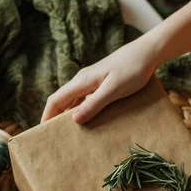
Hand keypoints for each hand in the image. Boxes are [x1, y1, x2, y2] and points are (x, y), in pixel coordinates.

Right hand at [41, 37, 158, 124]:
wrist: (147, 53)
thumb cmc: (132, 70)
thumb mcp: (113, 89)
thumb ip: (94, 104)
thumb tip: (73, 120)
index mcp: (82, 82)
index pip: (56, 100)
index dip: (47, 116)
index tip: (42, 132)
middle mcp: (83, 81)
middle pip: (62, 101)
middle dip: (56, 118)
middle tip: (55, 137)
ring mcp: (92, 81)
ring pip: (74, 101)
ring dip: (70, 116)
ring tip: (71, 134)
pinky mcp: (102, 83)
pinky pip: (87, 99)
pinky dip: (83, 111)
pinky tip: (90, 121)